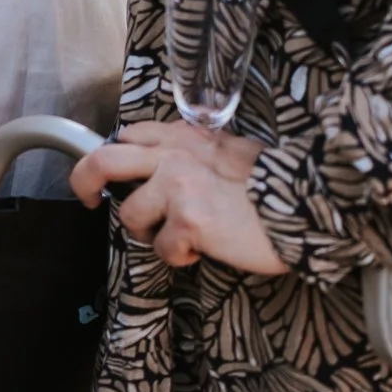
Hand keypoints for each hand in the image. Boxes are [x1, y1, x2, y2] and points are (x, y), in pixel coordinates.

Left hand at [72, 122, 288, 274]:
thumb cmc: (276, 182)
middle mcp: (172, 156)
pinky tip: (197, 252)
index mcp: (183, 136)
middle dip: (84, 180)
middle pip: (103, 161)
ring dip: (147, 232)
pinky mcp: (188, 220)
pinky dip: (177, 256)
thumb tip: (172, 165)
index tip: (111, 173)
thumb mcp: (231, 149)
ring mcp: (177, 187)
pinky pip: (163, 247)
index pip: (129, 136)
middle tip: (87, 198)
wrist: (307, 202)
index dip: (114, 154)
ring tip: (174, 238)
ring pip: (130, 214)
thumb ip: (196, 152)